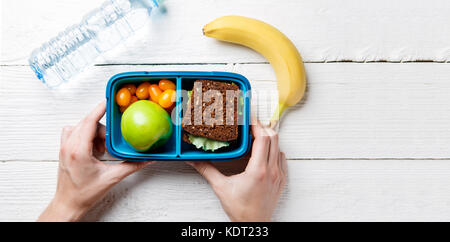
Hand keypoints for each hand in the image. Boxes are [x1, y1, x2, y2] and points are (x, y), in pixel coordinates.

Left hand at [38, 101, 151, 221]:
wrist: (69, 203)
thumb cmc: (84, 194)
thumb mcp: (111, 178)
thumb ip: (131, 166)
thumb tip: (146, 159)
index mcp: (79, 151)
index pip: (90, 122)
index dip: (99, 109)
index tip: (108, 101)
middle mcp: (68, 147)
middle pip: (87, 123)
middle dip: (102, 129)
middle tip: (111, 142)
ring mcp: (64, 148)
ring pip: (79, 126)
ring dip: (93, 132)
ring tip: (101, 148)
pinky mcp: (63, 150)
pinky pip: (73, 132)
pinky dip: (85, 135)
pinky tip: (93, 148)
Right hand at [187, 118, 286, 221]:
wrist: (254, 224)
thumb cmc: (240, 209)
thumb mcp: (221, 188)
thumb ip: (207, 171)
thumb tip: (194, 160)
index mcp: (258, 170)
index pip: (263, 139)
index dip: (257, 126)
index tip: (250, 120)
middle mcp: (272, 171)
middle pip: (274, 139)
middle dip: (264, 128)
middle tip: (252, 125)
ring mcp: (279, 176)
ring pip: (279, 148)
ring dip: (270, 139)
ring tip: (258, 136)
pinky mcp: (282, 181)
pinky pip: (282, 159)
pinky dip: (275, 151)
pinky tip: (266, 152)